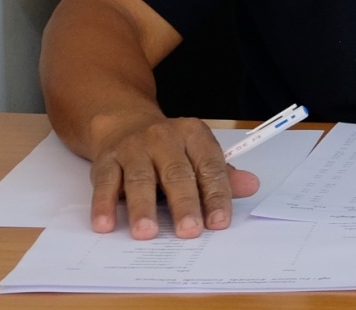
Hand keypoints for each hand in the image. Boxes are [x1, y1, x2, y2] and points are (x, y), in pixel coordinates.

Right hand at [87, 112, 259, 238]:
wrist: (125, 123)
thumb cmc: (168, 147)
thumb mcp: (197, 154)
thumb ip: (221, 174)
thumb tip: (250, 186)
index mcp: (194, 135)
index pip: (209, 166)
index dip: (216, 196)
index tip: (219, 222)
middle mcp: (164, 138)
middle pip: (176, 173)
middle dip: (183, 204)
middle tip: (189, 231)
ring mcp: (133, 148)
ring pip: (139, 179)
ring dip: (142, 207)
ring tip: (147, 232)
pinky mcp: (106, 160)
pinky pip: (104, 183)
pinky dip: (104, 204)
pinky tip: (106, 224)